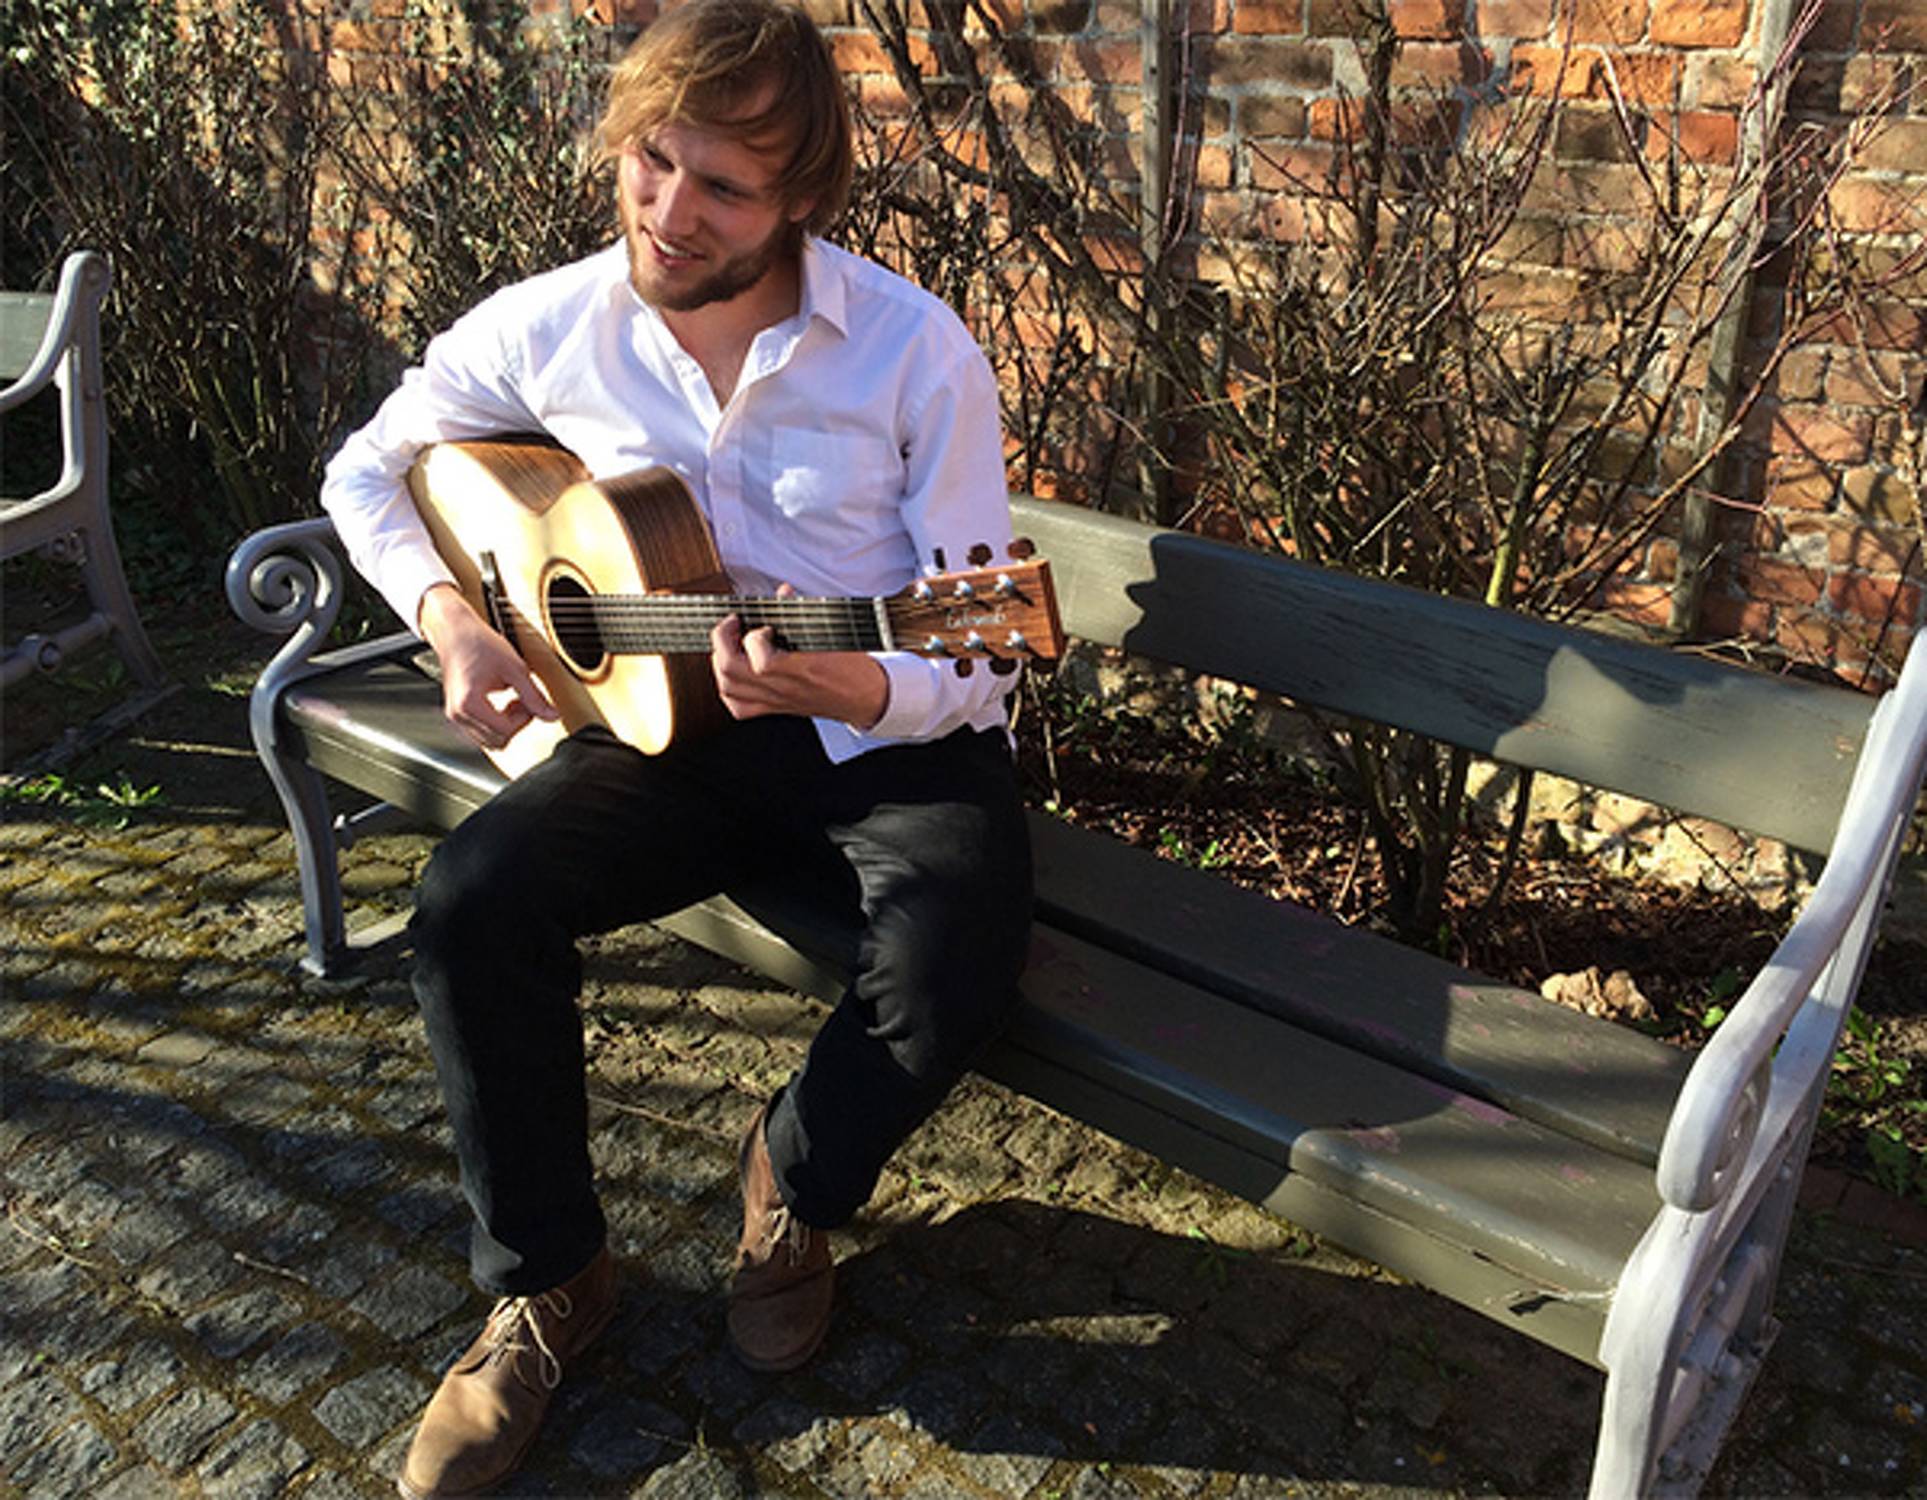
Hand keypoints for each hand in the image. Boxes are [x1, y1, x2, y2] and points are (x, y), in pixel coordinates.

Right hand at [418, 583, 558, 750]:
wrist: (456, 632)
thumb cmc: (480, 644)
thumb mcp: (515, 669)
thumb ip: (534, 696)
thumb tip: (552, 716)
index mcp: (469, 704)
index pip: (505, 731)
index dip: (524, 718)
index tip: (527, 701)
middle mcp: (458, 714)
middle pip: (497, 742)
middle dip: (515, 725)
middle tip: (522, 702)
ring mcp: (455, 716)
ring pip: (489, 741)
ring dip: (505, 726)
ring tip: (511, 702)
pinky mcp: (457, 714)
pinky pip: (481, 733)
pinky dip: (495, 724)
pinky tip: (500, 705)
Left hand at [711, 587, 888, 728]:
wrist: (865, 697)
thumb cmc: (853, 666)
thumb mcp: (832, 632)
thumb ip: (801, 612)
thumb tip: (783, 592)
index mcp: (803, 670)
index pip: (761, 661)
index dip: (753, 637)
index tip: (761, 624)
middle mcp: (784, 689)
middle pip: (732, 671)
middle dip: (722, 641)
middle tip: (732, 625)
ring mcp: (776, 701)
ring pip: (728, 687)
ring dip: (720, 661)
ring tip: (729, 645)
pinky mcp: (775, 709)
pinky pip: (738, 707)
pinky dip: (727, 688)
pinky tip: (734, 672)